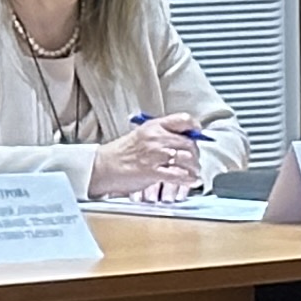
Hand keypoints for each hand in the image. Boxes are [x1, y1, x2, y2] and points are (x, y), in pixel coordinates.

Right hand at [91, 119, 206, 198]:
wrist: (102, 167)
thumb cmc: (120, 153)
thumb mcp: (141, 135)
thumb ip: (162, 135)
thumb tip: (184, 139)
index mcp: (153, 126)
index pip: (183, 120)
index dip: (194, 127)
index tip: (197, 134)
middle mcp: (156, 138)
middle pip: (189, 143)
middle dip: (195, 154)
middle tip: (194, 160)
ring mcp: (155, 155)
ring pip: (187, 159)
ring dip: (194, 168)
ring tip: (193, 172)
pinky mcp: (153, 172)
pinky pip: (179, 174)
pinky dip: (188, 179)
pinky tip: (190, 180)